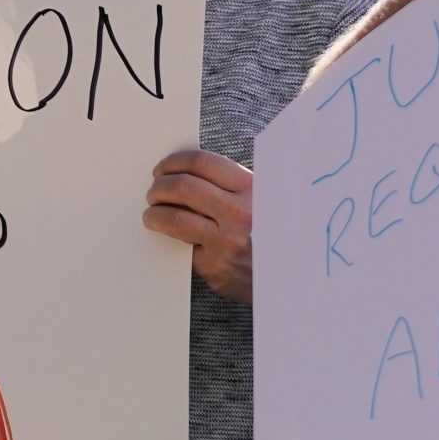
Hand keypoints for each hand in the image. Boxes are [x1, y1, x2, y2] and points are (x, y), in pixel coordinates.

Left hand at [142, 150, 253, 303]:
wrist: (286, 278)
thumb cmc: (268, 234)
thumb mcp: (262, 201)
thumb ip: (230, 185)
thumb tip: (185, 172)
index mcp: (252, 188)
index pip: (203, 163)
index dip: (175, 162)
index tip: (163, 168)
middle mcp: (240, 212)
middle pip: (183, 186)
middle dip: (160, 186)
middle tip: (154, 191)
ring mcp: (227, 240)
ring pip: (174, 217)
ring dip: (154, 213)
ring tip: (152, 214)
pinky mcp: (215, 265)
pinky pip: (181, 245)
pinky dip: (166, 236)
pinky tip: (163, 233)